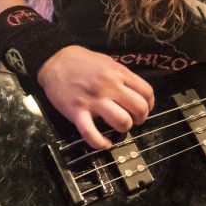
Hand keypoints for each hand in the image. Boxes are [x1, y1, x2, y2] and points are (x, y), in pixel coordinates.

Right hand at [37, 45, 154, 148]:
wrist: (55, 61)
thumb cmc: (83, 62)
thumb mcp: (108, 62)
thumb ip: (123, 77)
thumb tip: (137, 92)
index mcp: (118, 74)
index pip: (146, 92)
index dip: (150, 104)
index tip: (145, 108)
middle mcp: (109, 87)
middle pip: (139, 108)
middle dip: (141, 118)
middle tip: (134, 119)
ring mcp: (93, 101)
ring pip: (122, 121)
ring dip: (124, 128)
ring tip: (119, 127)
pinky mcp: (77, 112)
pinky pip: (91, 133)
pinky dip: (100, 143)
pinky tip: (105, 144)